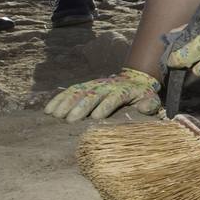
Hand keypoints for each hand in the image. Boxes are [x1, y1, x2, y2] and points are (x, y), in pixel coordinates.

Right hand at [44, 68, 160, 121]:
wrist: (134, 79)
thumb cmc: (142, 95)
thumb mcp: (151, 98)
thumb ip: (149, 104)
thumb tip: (144, 107)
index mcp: (123, 91)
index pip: (114, 98)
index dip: (105, 106)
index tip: (96, 117)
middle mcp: (107, 86)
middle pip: (93, 95)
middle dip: (81, 107)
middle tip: (70, 120)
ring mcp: (95, 85)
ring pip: (78, 92)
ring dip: (66, 103)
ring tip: (55, 116)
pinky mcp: (86, 86)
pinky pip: (70, 91)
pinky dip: (59, 99)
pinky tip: (48, 110)